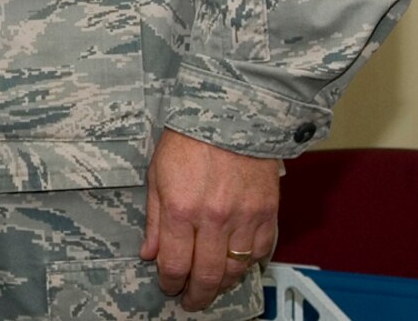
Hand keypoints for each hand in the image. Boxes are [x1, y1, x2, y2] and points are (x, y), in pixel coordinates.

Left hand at [139, 128, 280, 309]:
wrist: (229, 115)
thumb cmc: (187, 141)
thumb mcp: (156, 176)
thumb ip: (155, 220)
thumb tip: (150, 254)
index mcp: (182, 210)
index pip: (175, 265)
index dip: (170, 283)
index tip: (168, 287)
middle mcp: (214, 220)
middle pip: (208, 275)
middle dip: (197, 295)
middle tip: (192, 301)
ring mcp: (245, 219)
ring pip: (236, 270)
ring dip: (223, 285)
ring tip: (213, 287)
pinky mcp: (267, 213)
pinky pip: (261, 252)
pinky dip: (250, 264)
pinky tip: (239, 265)